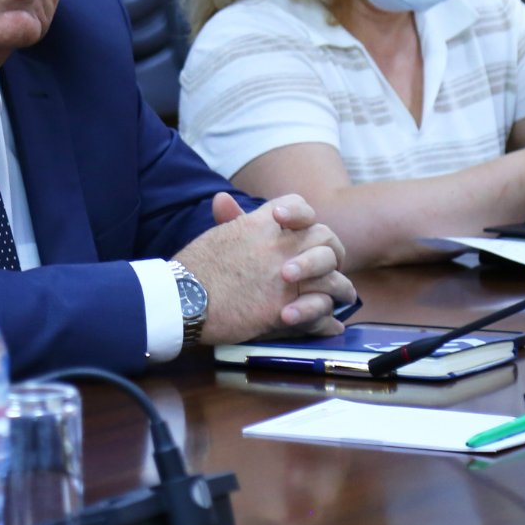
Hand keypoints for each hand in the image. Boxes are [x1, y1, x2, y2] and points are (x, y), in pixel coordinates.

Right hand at [173, 192, 355, 343]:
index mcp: (261, 223)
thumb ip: (230, 218)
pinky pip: (322, 311)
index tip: (301, 229)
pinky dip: (328, 320)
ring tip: (342, 296)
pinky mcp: (285, 308)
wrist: (182, 299)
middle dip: (332, 252)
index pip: (299, 206)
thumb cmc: (193, 268)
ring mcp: (286, 277)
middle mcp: (279, 245)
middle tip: (331, 264)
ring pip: (332, 277)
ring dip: (339, 288)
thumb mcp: (215, 234)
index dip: (304, 217)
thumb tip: (223, 200)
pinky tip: (331, 325)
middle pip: (325, 238)